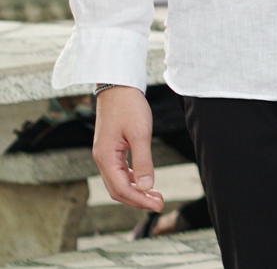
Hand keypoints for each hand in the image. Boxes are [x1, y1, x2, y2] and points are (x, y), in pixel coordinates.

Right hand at [92, 86, 163, 211]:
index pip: (121, 189)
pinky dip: (132, 180)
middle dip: (138, 199)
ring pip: (118, 182)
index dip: (140, 200)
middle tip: (159, 203)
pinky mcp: (110, 149)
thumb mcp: (140, 134)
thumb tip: (146, 185)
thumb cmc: (129, 107)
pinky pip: (119, 172)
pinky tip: (145, 181)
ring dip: (135, 191)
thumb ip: (143, 161)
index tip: (158, 205)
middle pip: (117, 190)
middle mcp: (102, 159)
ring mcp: (105, 155)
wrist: (118, 87)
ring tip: (155, 195)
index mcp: (106, 158)